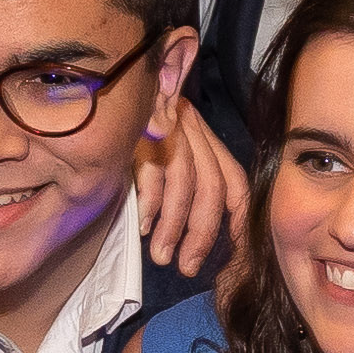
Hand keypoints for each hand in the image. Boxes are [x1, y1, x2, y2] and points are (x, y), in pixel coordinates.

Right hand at [136, 115, 249, 275]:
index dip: (239, 220)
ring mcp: (169, 129)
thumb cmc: (141, 127)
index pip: (235, 182)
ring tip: (162, 256)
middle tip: (188, 267)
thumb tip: (191, 234)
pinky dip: (150, 203)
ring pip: (184, 182)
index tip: (230, 255)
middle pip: (212, 187)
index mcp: (207, 140)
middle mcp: (194, 133)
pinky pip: (152, 171)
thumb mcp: (171, 148)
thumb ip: (187, 181)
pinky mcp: (143, 129)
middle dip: (202, 233)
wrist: (114, 85)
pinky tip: (143, 227)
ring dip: (174, 227)